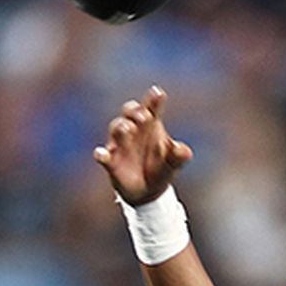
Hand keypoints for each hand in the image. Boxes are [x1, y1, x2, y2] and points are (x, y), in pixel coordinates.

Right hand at [93, 86, 192, 205]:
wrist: (148, 192)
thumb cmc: (161, 169)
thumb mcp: (174, 163)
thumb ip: (179, 156)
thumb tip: (184, 151)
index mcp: (151, 125)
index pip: (151, 107)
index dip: (153, 100)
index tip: (158, 93)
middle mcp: (133, 130)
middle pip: (129, 112)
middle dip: (135, 111)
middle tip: (144, 116)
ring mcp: (120, 144)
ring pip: (116, 129)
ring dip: (121, 127)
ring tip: (128, 128)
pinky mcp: (110, 161)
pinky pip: (103, 155)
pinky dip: (101, 154)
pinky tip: (101, 154)